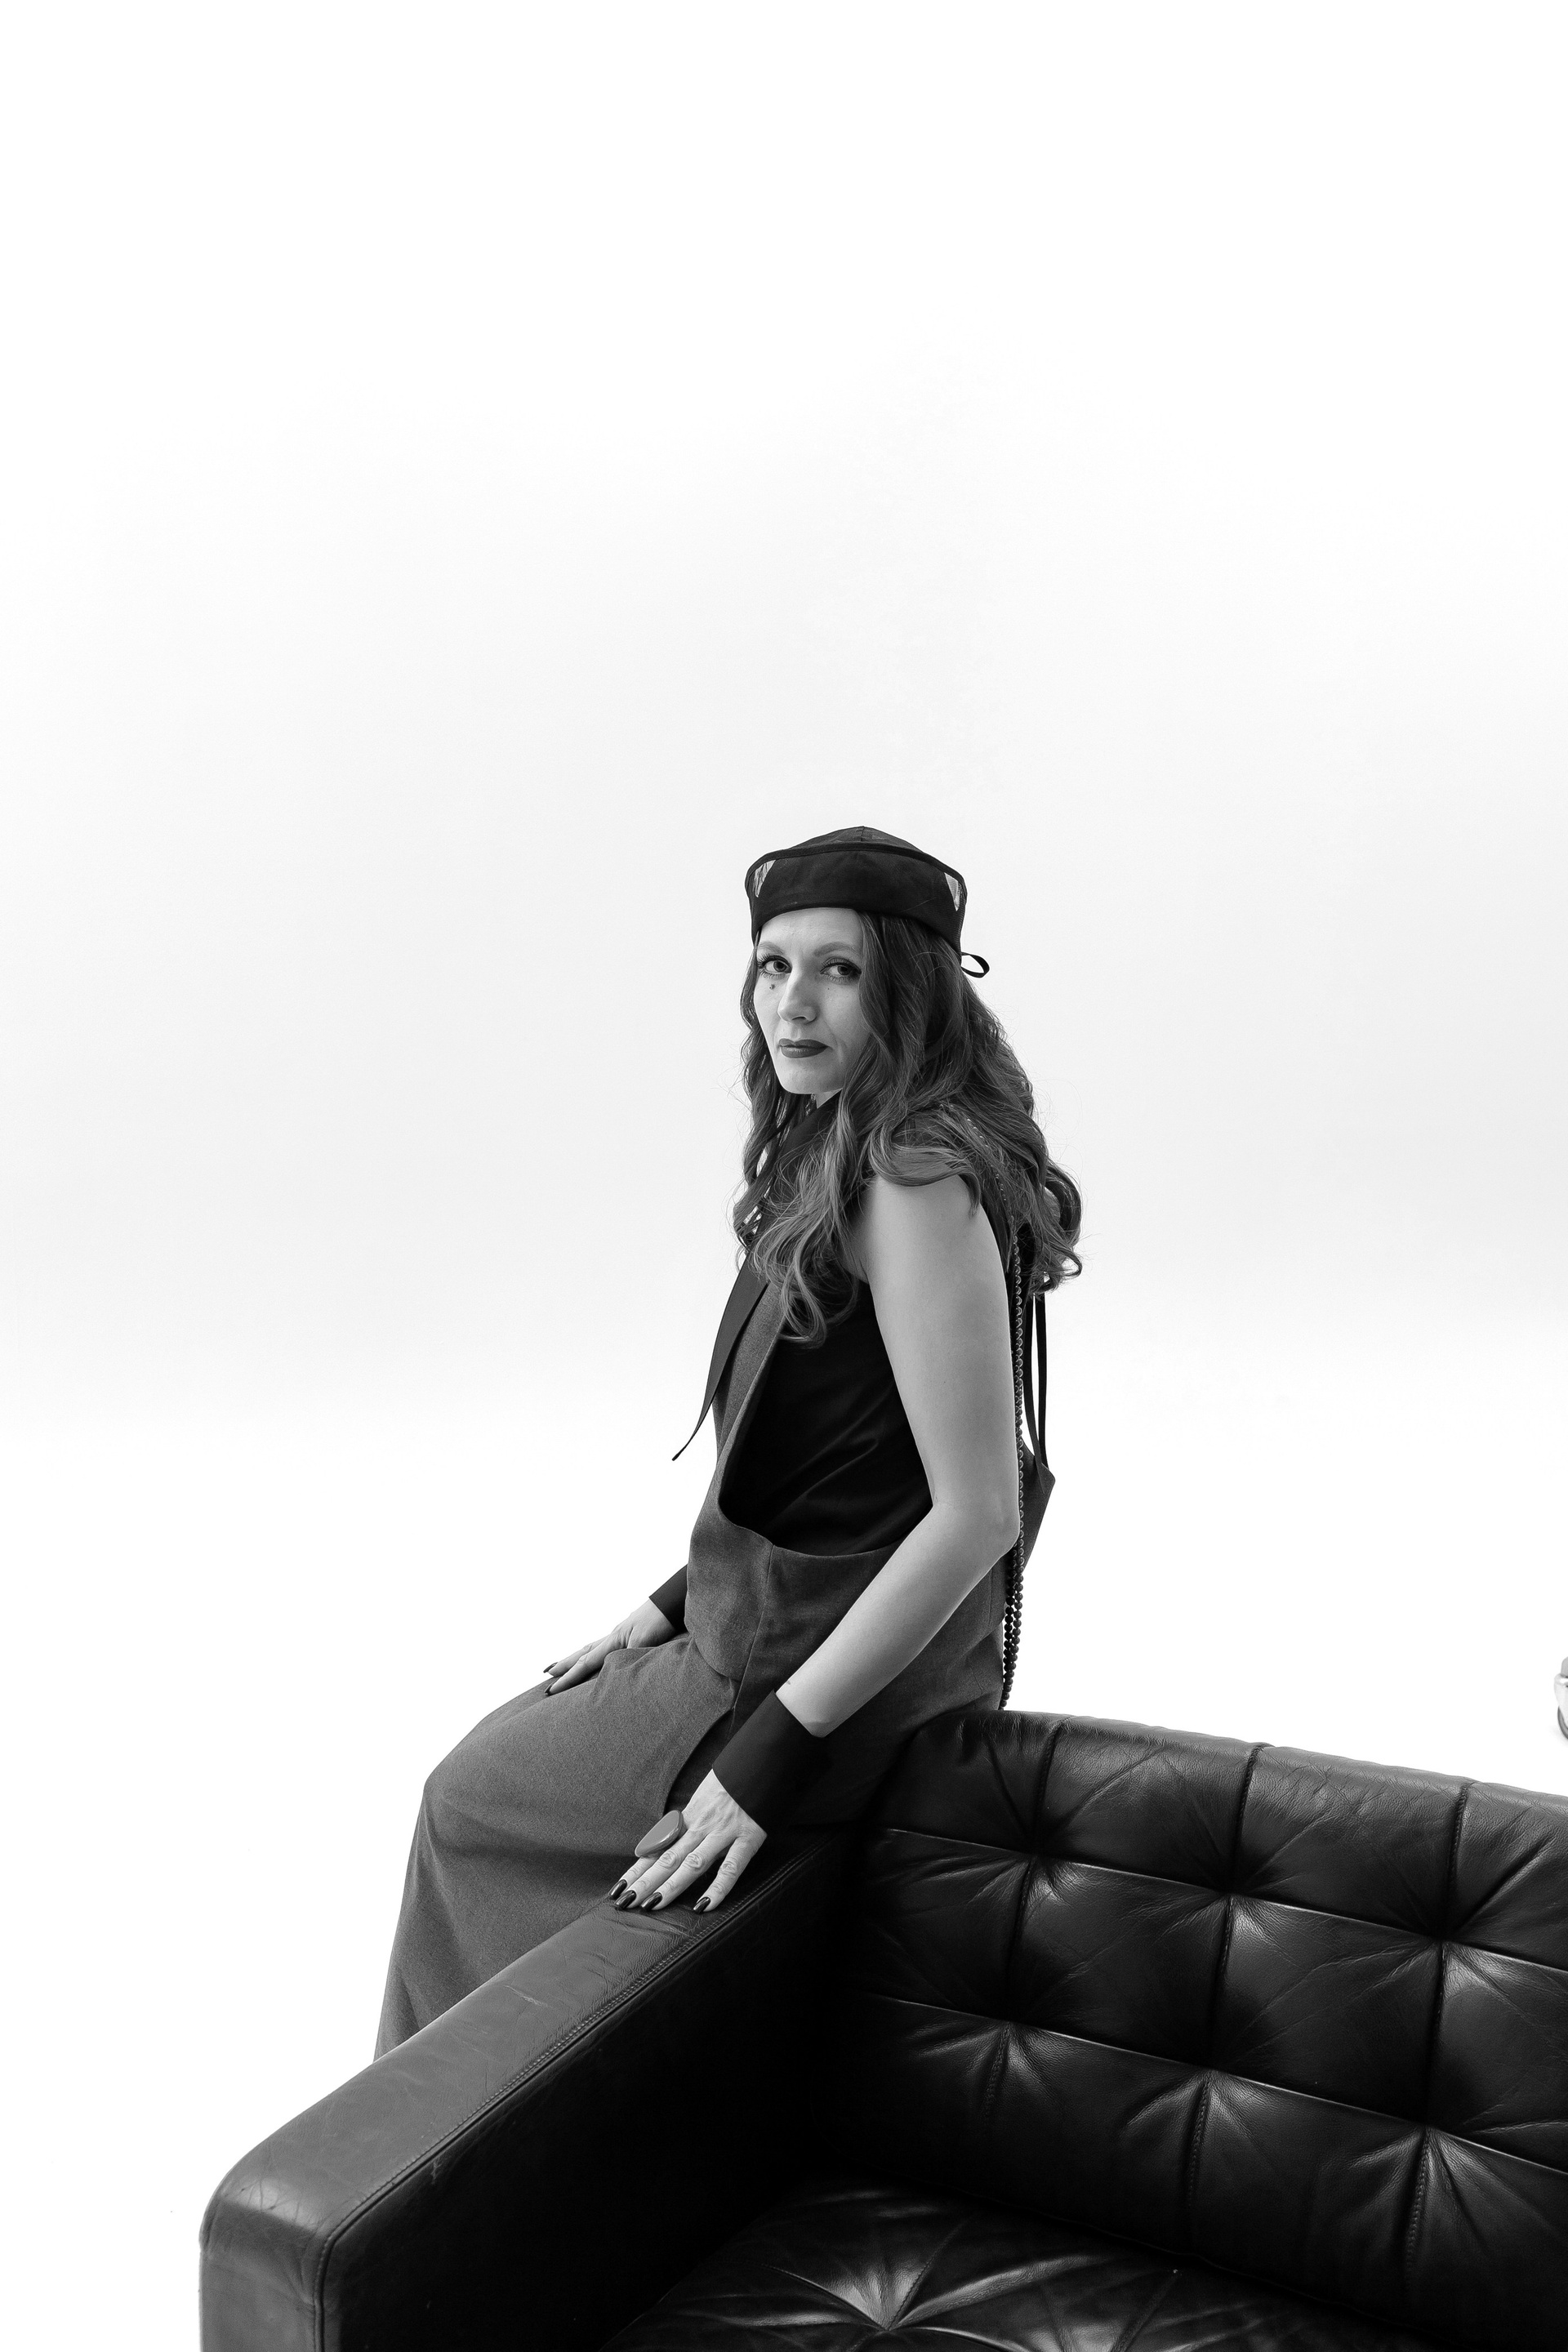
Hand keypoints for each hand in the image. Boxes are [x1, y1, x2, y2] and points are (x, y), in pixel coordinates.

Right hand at [544, 1598, 675, 1693]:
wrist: (673, 1601)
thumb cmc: (661, 1620)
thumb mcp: (643, 1641)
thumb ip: (627, 1655)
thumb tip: (611, 1670)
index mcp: (613, 1640)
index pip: (585, 1663)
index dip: (568, 1678)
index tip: (551, 1689)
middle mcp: (614, 1636)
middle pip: (583, 1652)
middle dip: (565, 1664)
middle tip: (547, 1672)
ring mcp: (622, 1633)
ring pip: (593, 1648)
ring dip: (577, 1657)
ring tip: (564, 1663)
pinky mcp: (633, 1631)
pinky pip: (607, 1646)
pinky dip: (596, 1652)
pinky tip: (601, 1654)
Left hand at [611, 1770, 765, 1914]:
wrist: (762, 1758)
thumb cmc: (734, 1778)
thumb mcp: (705, 1796)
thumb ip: (690, 1820)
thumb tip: (666, 1841)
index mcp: (690, 1817)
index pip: (658, 1847)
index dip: (638, 1869)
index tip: (618, 1889)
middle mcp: (702, 1825)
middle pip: (668, 1858)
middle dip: (645, 1882)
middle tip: (624, 1903)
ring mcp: (724, 1832)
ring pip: (693, 1863)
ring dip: (671, 1886)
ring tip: (651, 1905)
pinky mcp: (748, 1837)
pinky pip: (731, 1867)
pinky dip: (718, 1888)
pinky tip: (703, 1906)